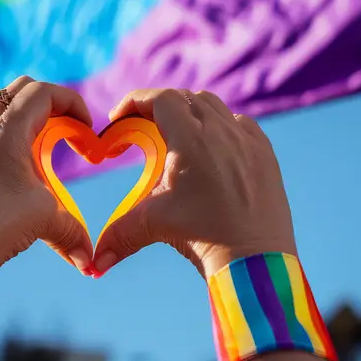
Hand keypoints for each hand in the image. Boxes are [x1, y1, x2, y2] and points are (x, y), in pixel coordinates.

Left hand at [0, 76, 93, 299]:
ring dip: (25, 118)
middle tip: (67, 130)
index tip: (86, 128)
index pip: (43, 92)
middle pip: (20, 90)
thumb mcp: (45, 219)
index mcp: (7, 130)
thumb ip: (73, 230)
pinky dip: (5, 135)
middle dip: (51, 103)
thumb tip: (89, 258)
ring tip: (42, 148)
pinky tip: (14, 168)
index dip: (72, 102)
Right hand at [92, 89, 295, 279]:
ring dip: (189, 111)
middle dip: (157, 107)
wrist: (257, 260)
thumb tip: (95, 262)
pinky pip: (239, 123)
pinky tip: (211, 146)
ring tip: (174, 135)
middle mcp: (221, 130)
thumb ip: (119, 234)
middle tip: (141, 128)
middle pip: (184, 98)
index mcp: (191, 139)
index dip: (135, 102)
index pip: (160, 98)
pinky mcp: (265, 153)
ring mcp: (246, 139)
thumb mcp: (155, 225)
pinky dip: (220, 125)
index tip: (119, 117)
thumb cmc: (206, 238)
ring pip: (213, 105)